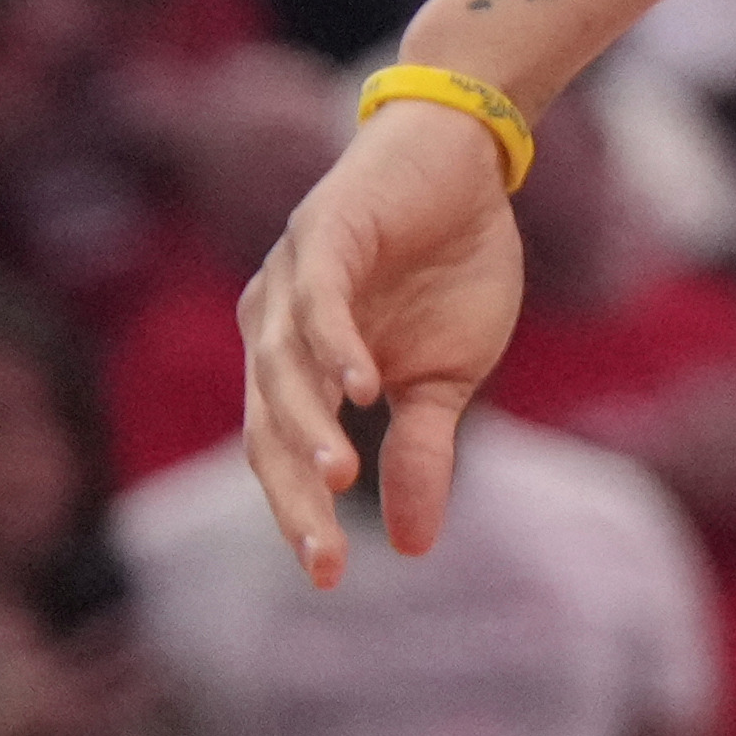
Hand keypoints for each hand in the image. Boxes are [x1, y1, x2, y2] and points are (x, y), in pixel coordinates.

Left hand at [238, 98, 525, 587]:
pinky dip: (336, 346)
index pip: (281, 457)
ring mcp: (291, 279)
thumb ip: (421, 450)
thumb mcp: (450, 375)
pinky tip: (364, 387)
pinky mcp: (323, 234)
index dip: (301, 515)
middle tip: (323, 555)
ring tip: (339, 475)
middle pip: (265, 428)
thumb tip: (418, 547)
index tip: (329, 576)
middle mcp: (273, 328)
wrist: (470, 159)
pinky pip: (319, 302)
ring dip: (307, 425)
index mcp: (294, 369)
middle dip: (293, 495)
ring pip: (282, 370)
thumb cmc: (453, 265)